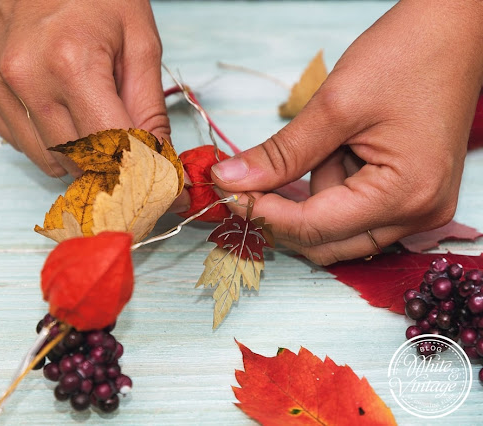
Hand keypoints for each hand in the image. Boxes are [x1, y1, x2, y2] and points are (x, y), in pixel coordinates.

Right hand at [0, 0, 190, 211]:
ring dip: (77, 156)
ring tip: (90, 118)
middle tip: (129, 156)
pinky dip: (45, 138)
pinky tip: (57, 106)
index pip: (111, 150)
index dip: (143, 177)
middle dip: (111, 169)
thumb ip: (150, 111)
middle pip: (77, 162)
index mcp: (72, 62)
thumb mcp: (141, 43)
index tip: (164, 193)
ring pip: (45, 160)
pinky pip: (17, 140)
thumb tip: (161, 170)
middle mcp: (25, 76)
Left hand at [211, 0, 482, 264]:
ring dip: (311, 197)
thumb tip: (230, 181)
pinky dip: (330, 189)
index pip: (313, 228)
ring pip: (335, 231)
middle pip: (324, 243)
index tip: (226, 192)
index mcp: (405, 196)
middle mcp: (417, 216)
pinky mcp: (409, 197)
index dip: (262, 214)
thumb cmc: (407, 56)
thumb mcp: (334, 105)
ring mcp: (417, 210)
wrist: (454, 32)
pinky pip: (353, 213)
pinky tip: (341, 150)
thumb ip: (280, 154)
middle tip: (247, 179)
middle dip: (282, 213)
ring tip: (330, 142)